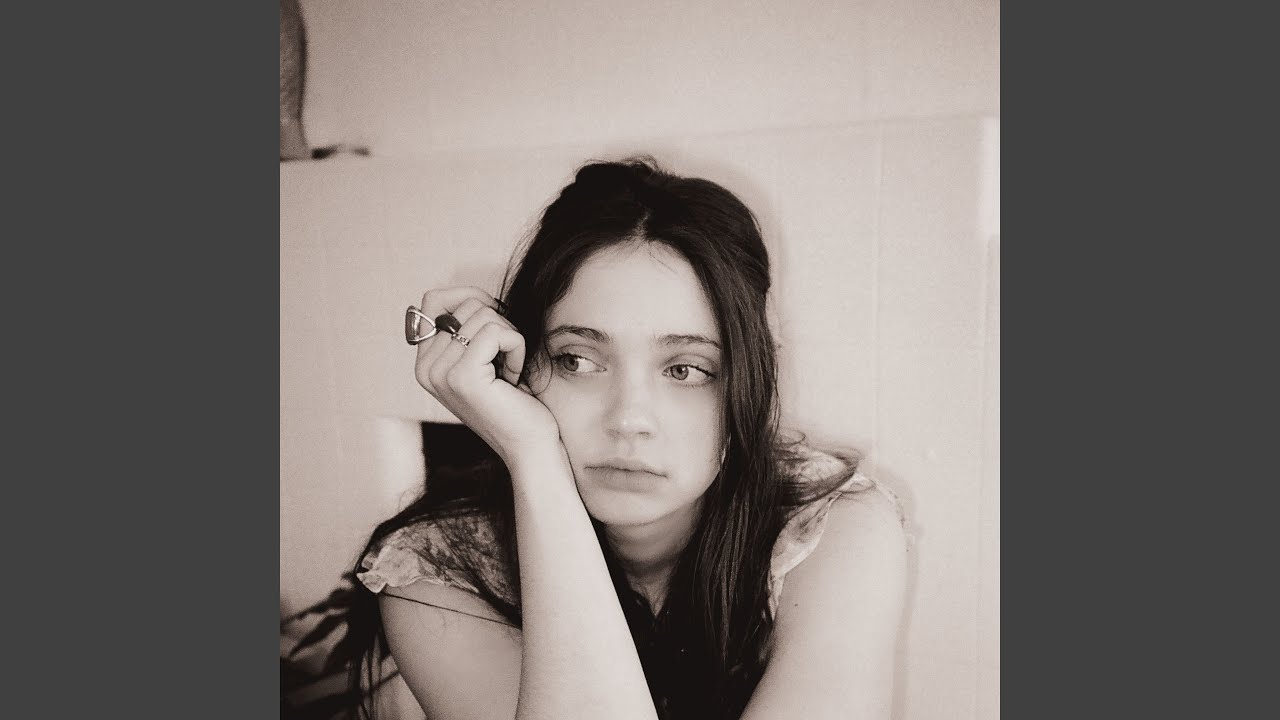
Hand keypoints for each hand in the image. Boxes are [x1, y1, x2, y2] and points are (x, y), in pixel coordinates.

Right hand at [413, 287, 561, 467]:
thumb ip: (469, 325)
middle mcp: (425, 368)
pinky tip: (513, 377)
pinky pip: (496, 332)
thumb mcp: (486, 355)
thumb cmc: (515, 399)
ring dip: (510, 339)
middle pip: (466, 303)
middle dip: (499, 326)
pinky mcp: (462, 378)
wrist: (530, 444)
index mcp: (425, 362)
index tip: (496, 328)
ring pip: (483, 314)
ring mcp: (440, 374)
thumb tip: (473, 295)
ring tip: (508, 372)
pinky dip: (516, 348)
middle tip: (504, 363)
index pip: (434, 298)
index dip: (473, 300)